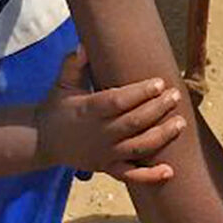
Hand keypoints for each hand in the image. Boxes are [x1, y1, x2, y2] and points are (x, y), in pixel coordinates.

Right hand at [35, 47, 185, 183]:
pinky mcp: (106, 168)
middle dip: (158, 109)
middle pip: (133, 122)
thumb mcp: (62, 83)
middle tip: (175, 96)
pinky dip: (149, 176)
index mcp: (89, 110)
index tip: (159, 82)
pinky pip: (130, 176)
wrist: (41, 140)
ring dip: (161, 136)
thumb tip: (85, 45)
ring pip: (137, 147)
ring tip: (180, 122)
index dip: (140, 93)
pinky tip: (169, 171)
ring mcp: (104, 153)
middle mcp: (99, 133)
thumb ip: (74, 64)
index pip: (118, 101)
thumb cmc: (57, 106)